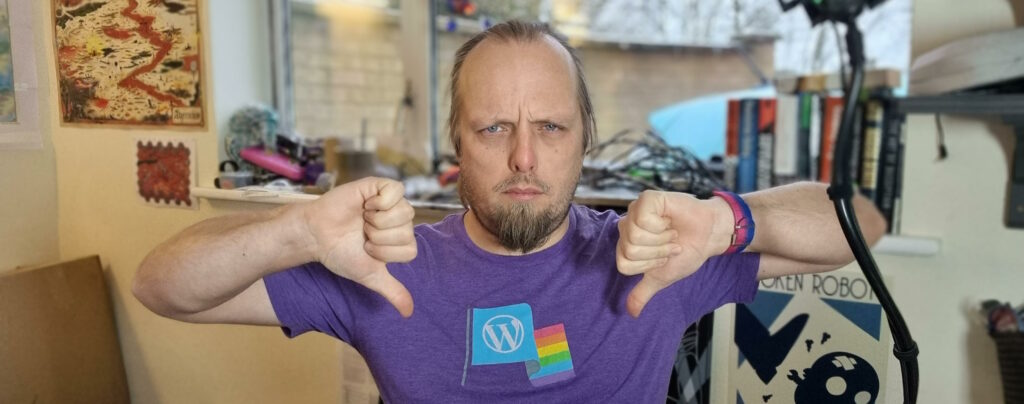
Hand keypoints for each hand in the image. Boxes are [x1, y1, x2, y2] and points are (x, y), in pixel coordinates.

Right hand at [301, 177, 416, 316]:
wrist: (315, 235)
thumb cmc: (341, 252)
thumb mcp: (369, 275)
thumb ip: (392, 291)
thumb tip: (409, 313)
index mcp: (401, 240)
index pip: (410, 250)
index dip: (386, 253)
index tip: (367, 250)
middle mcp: (400, 220)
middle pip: (408, 232)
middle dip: (379, 238)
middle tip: (362, 233)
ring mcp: (391, 202)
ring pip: (404, 212)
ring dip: (378, 221)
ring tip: (362, 219)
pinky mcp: (379, 185)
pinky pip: (397, 190)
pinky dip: (381, 202)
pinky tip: (366, 205)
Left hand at [616, 190, 731, 316]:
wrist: (709, 235)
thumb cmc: (687, 252)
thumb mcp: (662, 277)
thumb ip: (643, 293)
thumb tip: (630, 313)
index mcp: (626, 245)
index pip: (625, 265)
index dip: (649, 265)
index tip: (665, 257)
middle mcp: (627, 227)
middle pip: (629, 251)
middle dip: (657, 252)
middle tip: (671, 244)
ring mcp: (635, 211)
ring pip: (634, 236)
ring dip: (662, 240)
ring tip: (672, 233)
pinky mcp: (646, 199)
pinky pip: (642, 219)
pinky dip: (661, 225)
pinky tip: (670, 221)